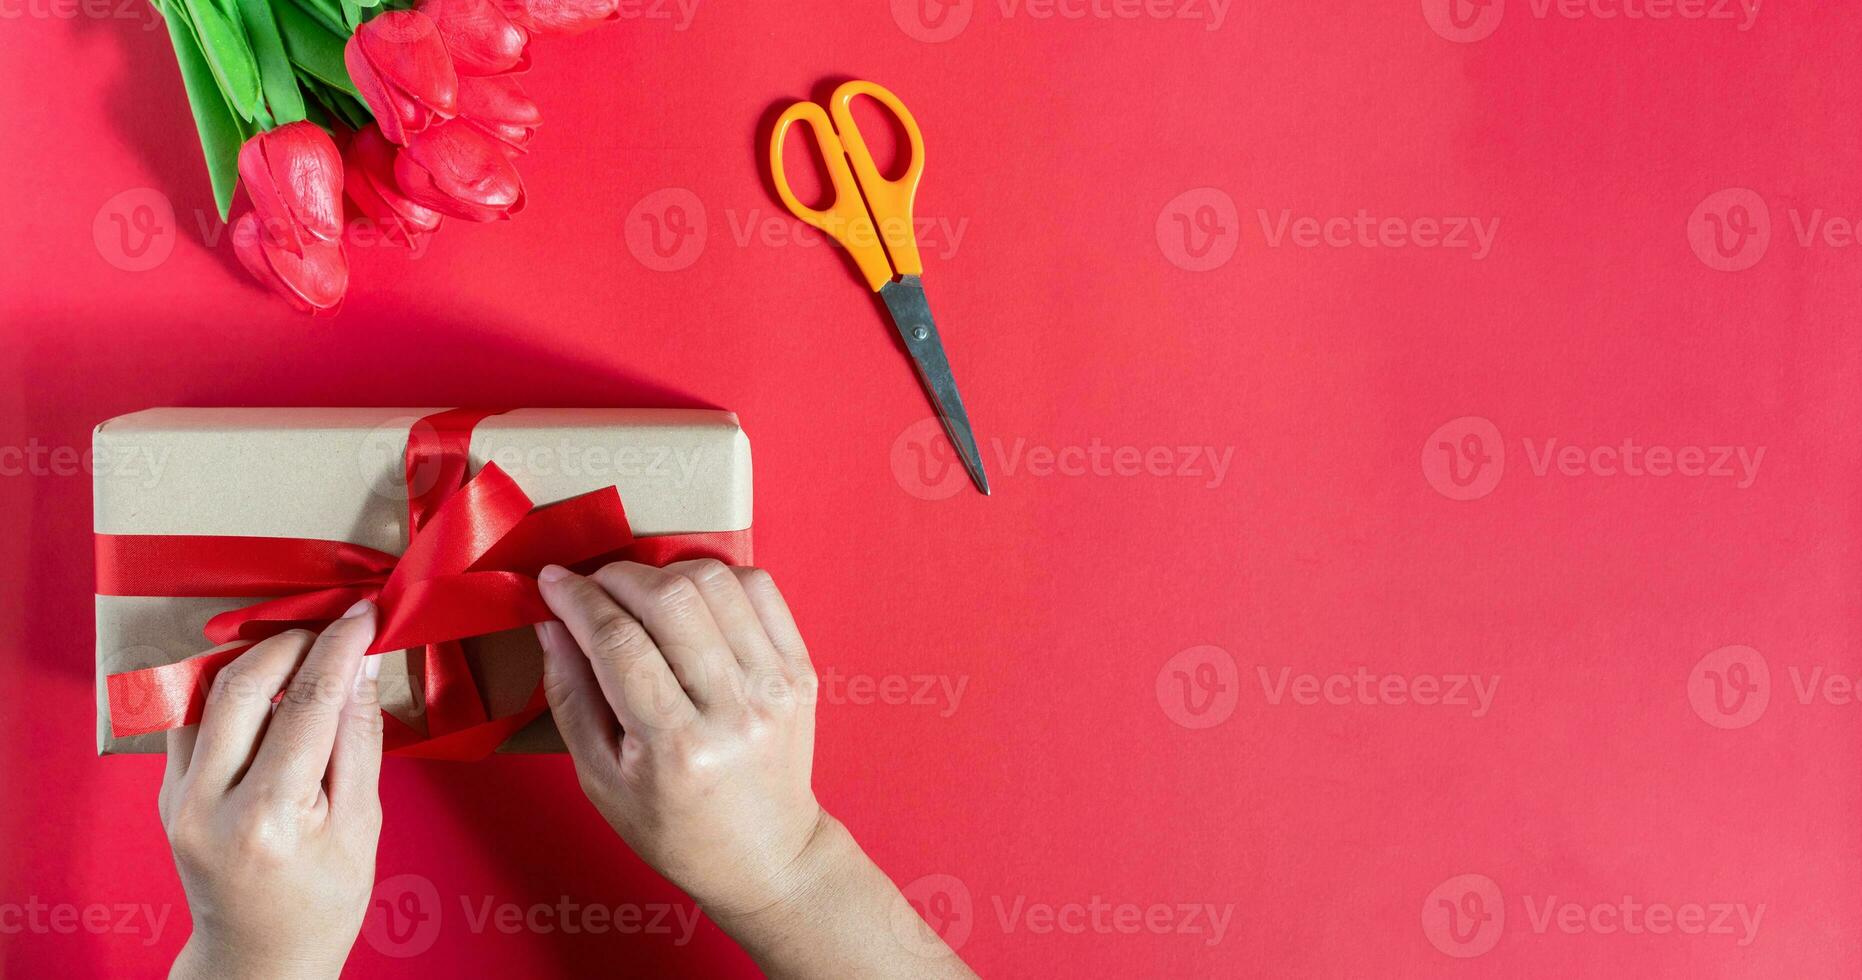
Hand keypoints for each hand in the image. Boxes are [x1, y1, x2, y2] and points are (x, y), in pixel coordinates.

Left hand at [159, 602, 383, 979]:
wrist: (259, 957)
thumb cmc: (323, 901)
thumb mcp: (363, 823)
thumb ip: (359, 738)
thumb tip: (363, 665)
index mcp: (269, 817)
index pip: (308, 704)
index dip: (339, 649)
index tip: (363, 616)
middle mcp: (208, 802)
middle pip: (242, 683)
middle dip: (293, 642)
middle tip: (334, 630)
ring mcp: (176, 797)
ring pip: (206, 691)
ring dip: (257, 660)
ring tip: (304, 655)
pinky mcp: (166, 791)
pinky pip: (192, 717)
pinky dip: (229, 690)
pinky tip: (268, 690)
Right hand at [535, 560, 973, 977]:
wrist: (764, 853)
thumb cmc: (675, 827)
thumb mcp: (600, 779)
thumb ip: (570, 696)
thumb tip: (552, 621)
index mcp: (676, 747)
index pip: (619, 643)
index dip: (577, 600)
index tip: (552, 582)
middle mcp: (733, 710)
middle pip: (670, 600)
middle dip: (617, 577)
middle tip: (593, 586)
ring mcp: (775, 685)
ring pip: (716, 582)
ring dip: (665, 572)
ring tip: (640, 594)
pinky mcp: (801, 669)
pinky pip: (759, 588)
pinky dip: (716, 577)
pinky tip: (691, 598)